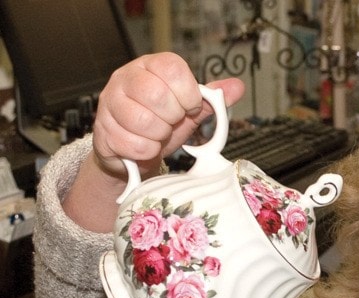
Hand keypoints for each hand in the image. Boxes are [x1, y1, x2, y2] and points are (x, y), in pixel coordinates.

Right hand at [91, 52, 244, 178]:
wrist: (132, 153)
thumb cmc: (160, 125)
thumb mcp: (187, 111)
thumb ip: (210, 99)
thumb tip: (238, 87)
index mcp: (150, 66)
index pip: (172, 68)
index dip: (188, 94)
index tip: (189, 108)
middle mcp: (126, 78)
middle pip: (157, 94)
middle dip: (173, 118)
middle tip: (171, 124)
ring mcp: (110, 102)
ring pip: (143, 121)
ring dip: (159, 136)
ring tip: (158, 136)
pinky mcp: (103, 129)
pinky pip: (133, 144)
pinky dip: (146, 152)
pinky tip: (145, 147)